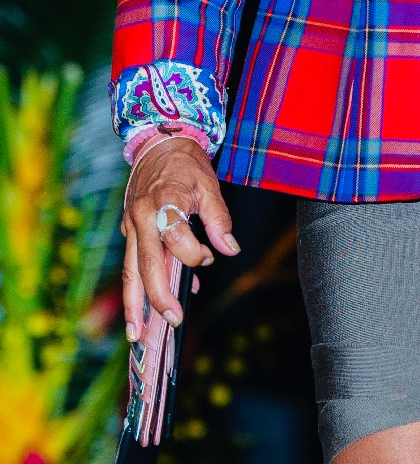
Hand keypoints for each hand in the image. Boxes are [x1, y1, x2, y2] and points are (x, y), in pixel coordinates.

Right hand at [121, 138, 239, 337]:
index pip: (175, 237)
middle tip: (172, 321)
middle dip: (158, 296)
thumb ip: (218, 220)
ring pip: (130, 270)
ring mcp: (131, 225)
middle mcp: (142, 217)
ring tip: (136, 334)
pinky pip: (133, 263)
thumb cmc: (186, 166)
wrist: (158, 144)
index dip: (193, 253)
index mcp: (163, 202)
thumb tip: (230, 250)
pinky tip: (147, 309)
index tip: (207, 258)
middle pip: (146, 263)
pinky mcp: (129, 231)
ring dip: (133, 304)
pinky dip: (138, 288)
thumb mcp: (209, 185)